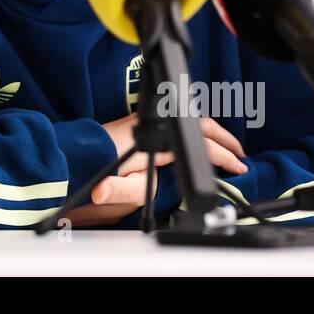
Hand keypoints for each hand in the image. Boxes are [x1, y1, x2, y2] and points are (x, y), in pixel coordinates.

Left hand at [63, 114, 248, 227]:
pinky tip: (197, 140)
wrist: (73, 155)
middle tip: (240, 155)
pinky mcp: (139, 124)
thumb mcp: (112, 188)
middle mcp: (154, 128)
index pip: (200, 145)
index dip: (224, 156)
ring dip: (211, 132)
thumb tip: (102, 194)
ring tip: (225, 147)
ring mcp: (147, 123)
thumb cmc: (96, 171)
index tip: (239, 168)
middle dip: (225, 139)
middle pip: (200, 125)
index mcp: (156, 142)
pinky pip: (177, 121)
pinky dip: (195, 129)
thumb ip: (119, 191)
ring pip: (189, 119)